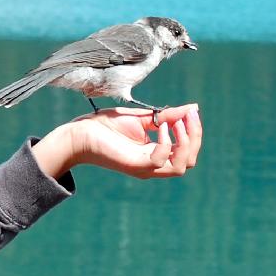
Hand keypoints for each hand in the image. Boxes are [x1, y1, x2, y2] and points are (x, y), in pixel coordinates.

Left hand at [32, 104, 201, 179]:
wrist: (80, 133)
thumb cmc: (107, 126)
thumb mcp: (145, 117)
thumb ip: (167, 116)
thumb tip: (193, 108)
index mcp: (157, 154)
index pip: (188, 153)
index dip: (195, 133)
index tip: (192, 112)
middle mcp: (154, 165)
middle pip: (189, 161)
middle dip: (195, 137)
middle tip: (189, 116)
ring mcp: (145, 167)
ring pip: (180, 167)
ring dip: (185, 142)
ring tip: (177, 122)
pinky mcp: (134, 165)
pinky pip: (160, 160)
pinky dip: (166, 142)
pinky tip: (160, 126)